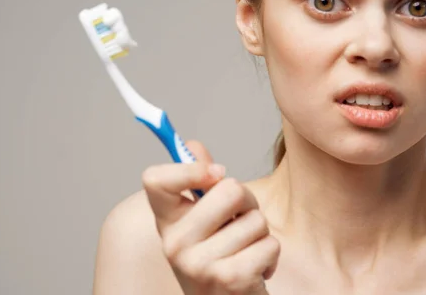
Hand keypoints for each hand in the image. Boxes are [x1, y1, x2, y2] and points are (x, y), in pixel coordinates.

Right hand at [142, 141, 279, 294]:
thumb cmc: (217, 256)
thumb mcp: (201, 220)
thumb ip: (199, 181)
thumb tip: (192, 145)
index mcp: (166, 221)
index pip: (155, 179)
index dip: (188, 167)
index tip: (215, 173)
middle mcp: (174, 243)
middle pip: (230, 189)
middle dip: (248, 202)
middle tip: (238, 221)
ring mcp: (198, 264)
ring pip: (256, 219)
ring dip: (260, 233)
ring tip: (244, 250)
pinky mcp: (229, 280)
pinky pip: (269, 244)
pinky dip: (270, 255)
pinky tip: (254, 269)